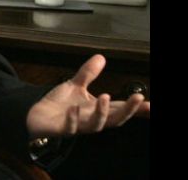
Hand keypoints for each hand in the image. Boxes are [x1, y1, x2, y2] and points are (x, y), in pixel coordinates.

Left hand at [26, 54, 149, 137]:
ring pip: (95, 125)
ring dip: (102, 112)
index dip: (137, 108)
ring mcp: (77, 126)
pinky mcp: (61, 130)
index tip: (152, 105)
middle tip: (138, 98)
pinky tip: (74, 108)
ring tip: (105, 97)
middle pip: (114, 119)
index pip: (120, 109)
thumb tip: (102, 57)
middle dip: (128, 110)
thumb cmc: (58, 105)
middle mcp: (90, 120)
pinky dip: (72, 119)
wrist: (35, 117)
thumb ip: (88, 74)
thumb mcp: (74, 86)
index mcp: (96, 110)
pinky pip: (69, 127)